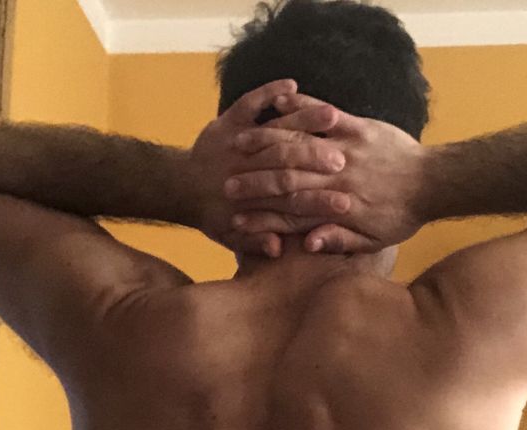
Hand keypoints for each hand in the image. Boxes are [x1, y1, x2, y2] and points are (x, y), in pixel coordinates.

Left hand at [190, 80, 350, 257]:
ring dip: (303, 120)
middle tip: (344, 157)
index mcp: (255, 200)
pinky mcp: (229, 122)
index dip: (320, 205)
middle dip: (318, 159)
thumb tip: (276, 248)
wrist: (180, 188)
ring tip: (329, 116)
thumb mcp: (232, 239)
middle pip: (289, 163)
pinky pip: (251, 102)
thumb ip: (255, 243)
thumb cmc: (215, 217)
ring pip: (273, 131)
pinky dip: (268, 92)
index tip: (346, 205)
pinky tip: (291, 85)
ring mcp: (239, 144)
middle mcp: (249, 169)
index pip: (294, 204)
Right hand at [226, 93, 428, 253]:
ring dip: (266, 143)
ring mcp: (348, 148)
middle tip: (225, 184)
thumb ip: (338, 240)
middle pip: (288, 177)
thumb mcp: (372, 240)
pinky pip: (324, 115)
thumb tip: (307, 244)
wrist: (432, 183)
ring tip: (240, 144)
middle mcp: (339, 176)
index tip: (236, 220)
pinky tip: (277, 103)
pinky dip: (300, 108)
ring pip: (300, 144)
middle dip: (254, 181)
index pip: (292, 211)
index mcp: (339, 206)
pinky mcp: (358, 127)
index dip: (262, 216)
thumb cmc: (401, 216)